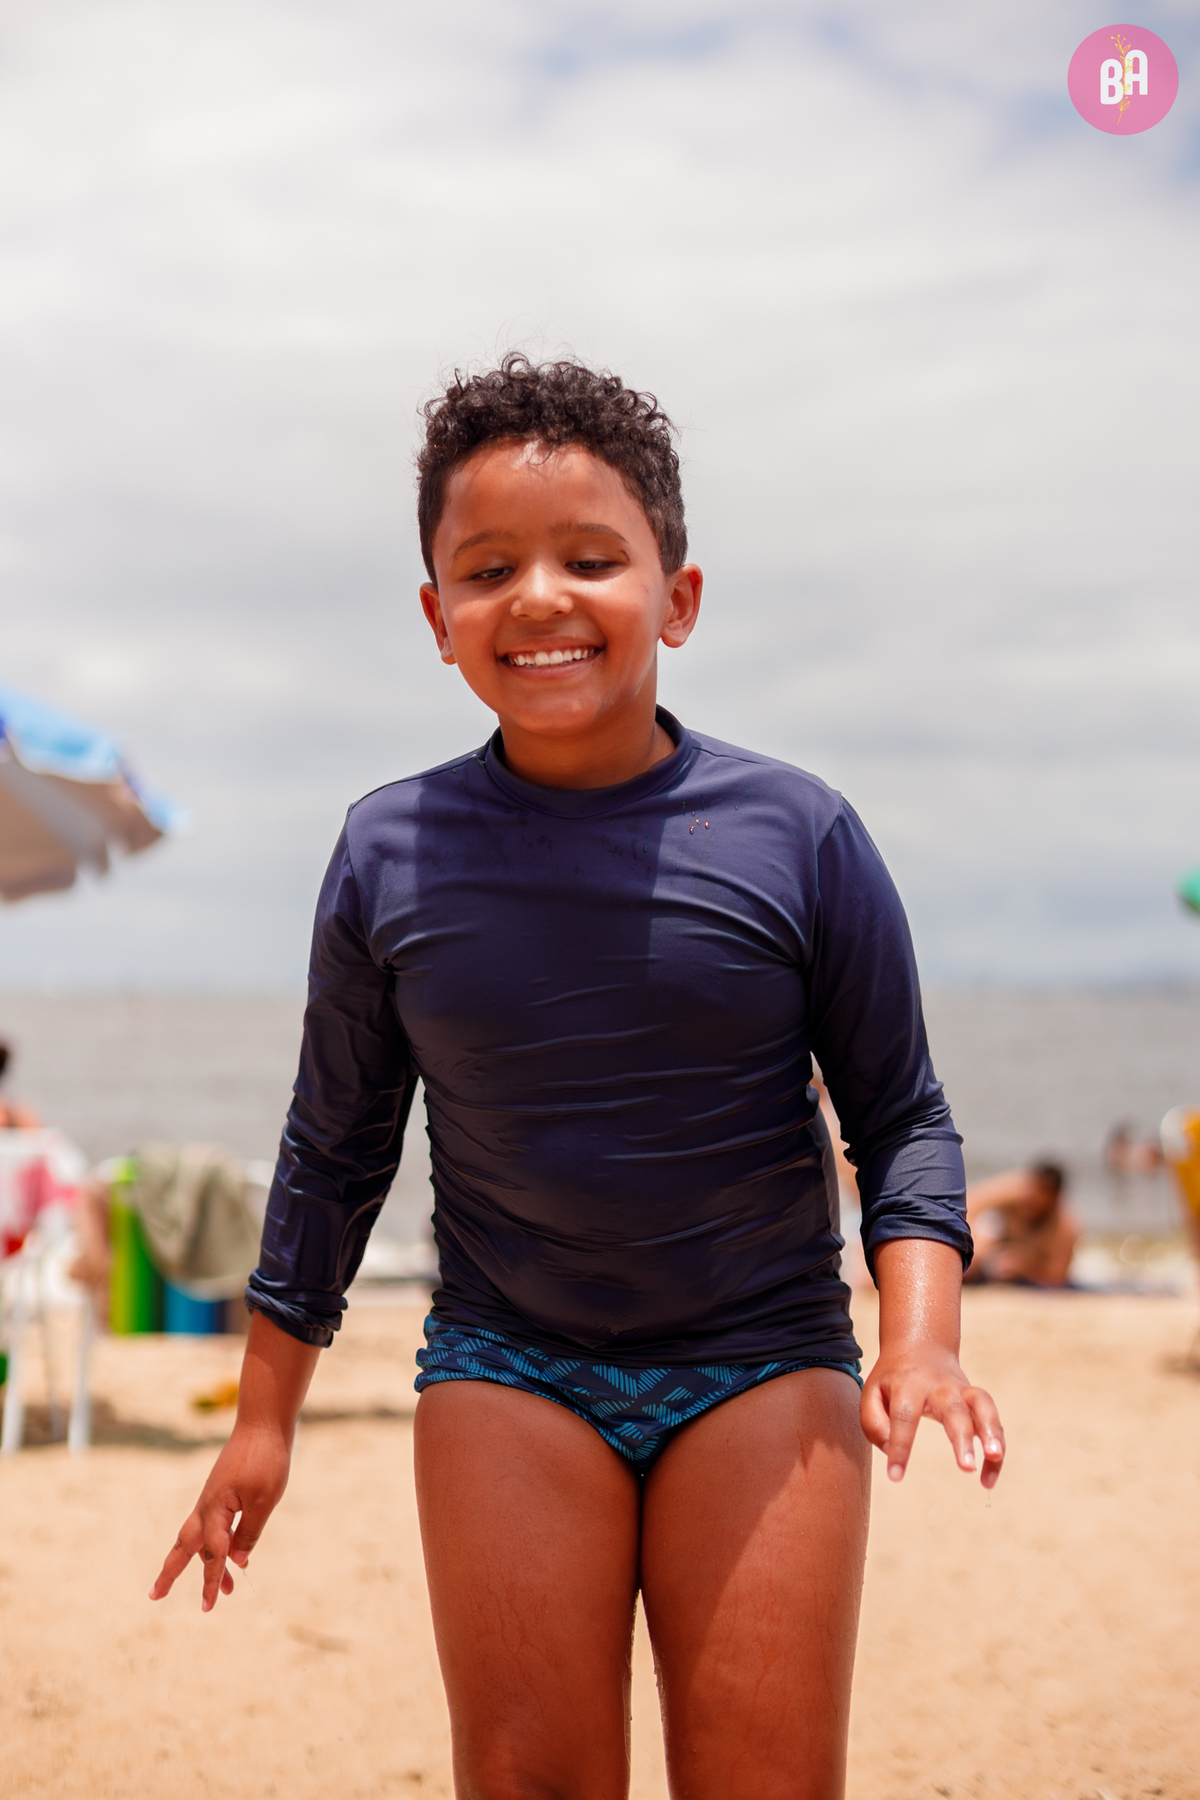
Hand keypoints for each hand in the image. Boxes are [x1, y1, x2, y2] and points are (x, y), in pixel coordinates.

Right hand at [149, 1421, 291, 1611]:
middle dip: (170, 1572)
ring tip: (221, 1591)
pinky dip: (213, 1544)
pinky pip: (210, 1525)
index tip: (209, 1607)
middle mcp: (207, 1506)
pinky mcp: (220, 1491)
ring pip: (196, 1537)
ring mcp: (212, 1498)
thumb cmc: (265, 1460)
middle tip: (154, 1597)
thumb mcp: (263, 1500)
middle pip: (184, 1547)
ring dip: (199, 1563)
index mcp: (215, 1509)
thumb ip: (248, 1532)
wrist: (263, 1423)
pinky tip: (230, 1553)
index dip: (212, 1581)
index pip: (212, 1554)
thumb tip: (237, 1562)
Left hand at [861, 1340, 1004, 1488]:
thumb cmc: (892, 1379)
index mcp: (908, 1384)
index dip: (900, 1447)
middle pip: (953, 1409)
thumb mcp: (872, 1392)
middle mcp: (939, 1386)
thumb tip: (891, 1451)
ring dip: (992, 1431)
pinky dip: (997, 1448)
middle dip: (961, 1438)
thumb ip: (873, 1422)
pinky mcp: (977, 1400)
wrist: (920, 1346)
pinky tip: (988, 1479)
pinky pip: (994, 1422)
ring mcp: (962, 1391)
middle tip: (965, 1467)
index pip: (904, 1416)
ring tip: (994, 1457)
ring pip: (983, 1406)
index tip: (895, 1476)